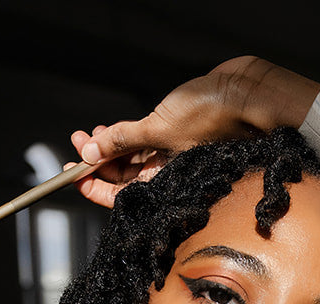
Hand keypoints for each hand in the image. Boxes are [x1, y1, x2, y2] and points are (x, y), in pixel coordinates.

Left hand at [67, 56, 319, 207]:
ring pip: (129, 158)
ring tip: (86, 136)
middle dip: (95, 163)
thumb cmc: (215, 116)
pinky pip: (141, 141)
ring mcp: (171, 152)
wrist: (246, 91)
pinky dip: (122, 136)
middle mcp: (168, 172)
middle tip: (74, 149)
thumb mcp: (159, 129)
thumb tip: (90, 153)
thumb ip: (122, 140)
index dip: (96, 189)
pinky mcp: (174, 132)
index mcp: (169, 183)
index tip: (73, 178)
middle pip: (123, 177)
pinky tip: (106, 130)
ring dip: (105, 147)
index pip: (124, 197)